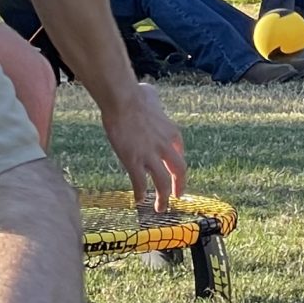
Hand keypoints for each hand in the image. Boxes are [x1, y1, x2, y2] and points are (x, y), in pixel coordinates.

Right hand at [99, 83, 187, 208]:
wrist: (123, 99)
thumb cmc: (135, 94)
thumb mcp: (151, 95)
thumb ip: (153, 102)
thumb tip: (146, 94)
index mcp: (172, 132)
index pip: (180, 152)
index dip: (177, 164)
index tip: (175, 171)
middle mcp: (165, 147)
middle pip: (179, 171)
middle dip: (179, 186)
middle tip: (177, 196)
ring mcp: (150, 156)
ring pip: (162, 183)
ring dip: (163, 198)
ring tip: (160, 208)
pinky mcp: (134, 161)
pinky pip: (139, 182)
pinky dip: (140, 193)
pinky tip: (138, 200)